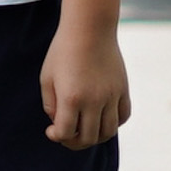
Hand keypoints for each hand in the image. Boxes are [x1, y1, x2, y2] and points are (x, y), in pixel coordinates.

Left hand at [40, 22, 131, 151]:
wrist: (89, 29)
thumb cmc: (63, 51)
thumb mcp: (47, 78)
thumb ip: (51, 105)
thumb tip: (60, 124)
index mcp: (71, 98)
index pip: (66, 133)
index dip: (56, 136)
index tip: (51, 131)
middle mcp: (94, 100)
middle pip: (89, 138)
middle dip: (74, 142)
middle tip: (67, 134)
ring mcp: (112, 96)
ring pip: (108, 132)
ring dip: (95, 136)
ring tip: (85, 128)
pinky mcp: (123, 90)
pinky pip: (123, 116)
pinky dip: (113, 123)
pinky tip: (101, 117)